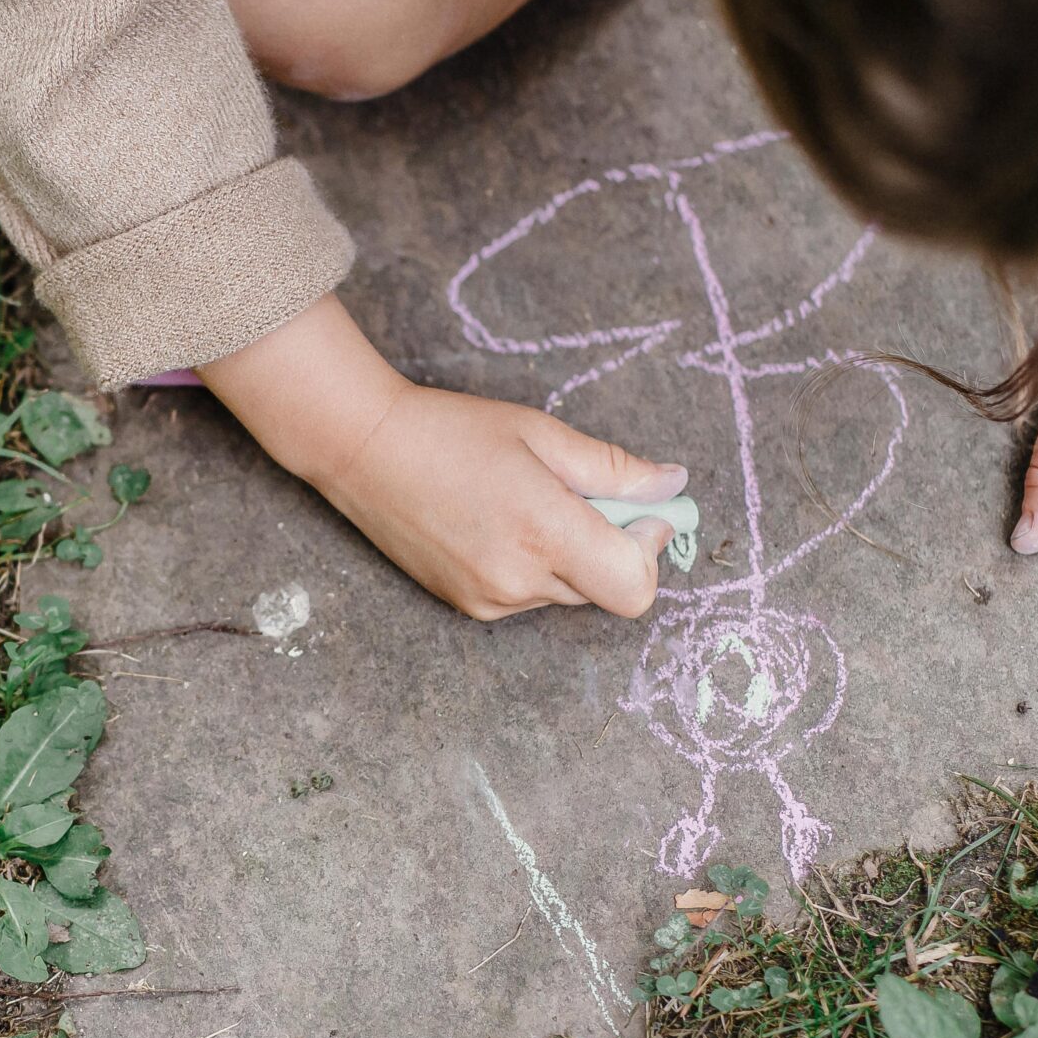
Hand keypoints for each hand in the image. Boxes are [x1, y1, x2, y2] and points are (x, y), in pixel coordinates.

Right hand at [201, 295, 684, 618]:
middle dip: (607, 544)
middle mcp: (518, 580)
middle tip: (572, 492)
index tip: (634, 510)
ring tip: (522, 503)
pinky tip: (495, 523)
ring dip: (567, 556)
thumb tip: (673, 486)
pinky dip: (531, 566)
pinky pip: (528, 595)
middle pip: (604, 588)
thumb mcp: (542, 434)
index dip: (646, 549)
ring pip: (566, 592)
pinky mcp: (468, 607)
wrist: (364, 450)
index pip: (634, 587)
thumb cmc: (453, 430)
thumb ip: (614, 469)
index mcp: (544, 533)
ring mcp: (490, 600)